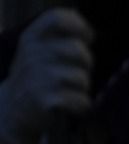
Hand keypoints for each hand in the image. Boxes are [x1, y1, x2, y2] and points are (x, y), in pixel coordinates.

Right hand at [0, 9, 92, 143]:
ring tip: (66, 92)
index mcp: (31, 38)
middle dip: (86, 65)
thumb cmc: (34, 79)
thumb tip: (88, 33)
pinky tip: (68, 106)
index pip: (57, 18)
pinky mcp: (46, 99)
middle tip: (75, 75)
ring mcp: (38, 77)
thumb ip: (58, 39)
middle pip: (79, 51)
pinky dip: (81, 106)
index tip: (87, 38)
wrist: (11, 112)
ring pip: (83, 78)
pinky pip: (82, 100)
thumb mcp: (37, 53)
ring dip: (82, 89)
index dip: (79, 26)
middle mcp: (33, 54)